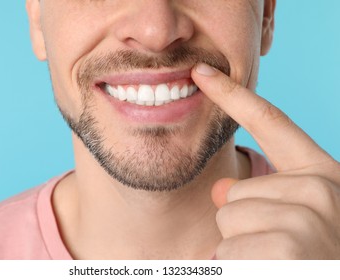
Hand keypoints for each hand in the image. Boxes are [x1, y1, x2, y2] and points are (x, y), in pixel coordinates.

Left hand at [191, 63, 339, 258]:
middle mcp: (319, 187)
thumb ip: (259, 195)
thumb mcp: (295, 218)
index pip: (270, 121)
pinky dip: (238, 268)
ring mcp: (306, 216)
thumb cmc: (315, 257)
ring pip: (227, 217)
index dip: (232, 94)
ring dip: (241, 246)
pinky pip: (227, 249)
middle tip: (277, 246)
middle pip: (233, 189)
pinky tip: (271, 272)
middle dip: (242, 221)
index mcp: (321, 174)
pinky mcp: (289, 248)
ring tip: (277, 261)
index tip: (202, 72)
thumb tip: (219, 188)